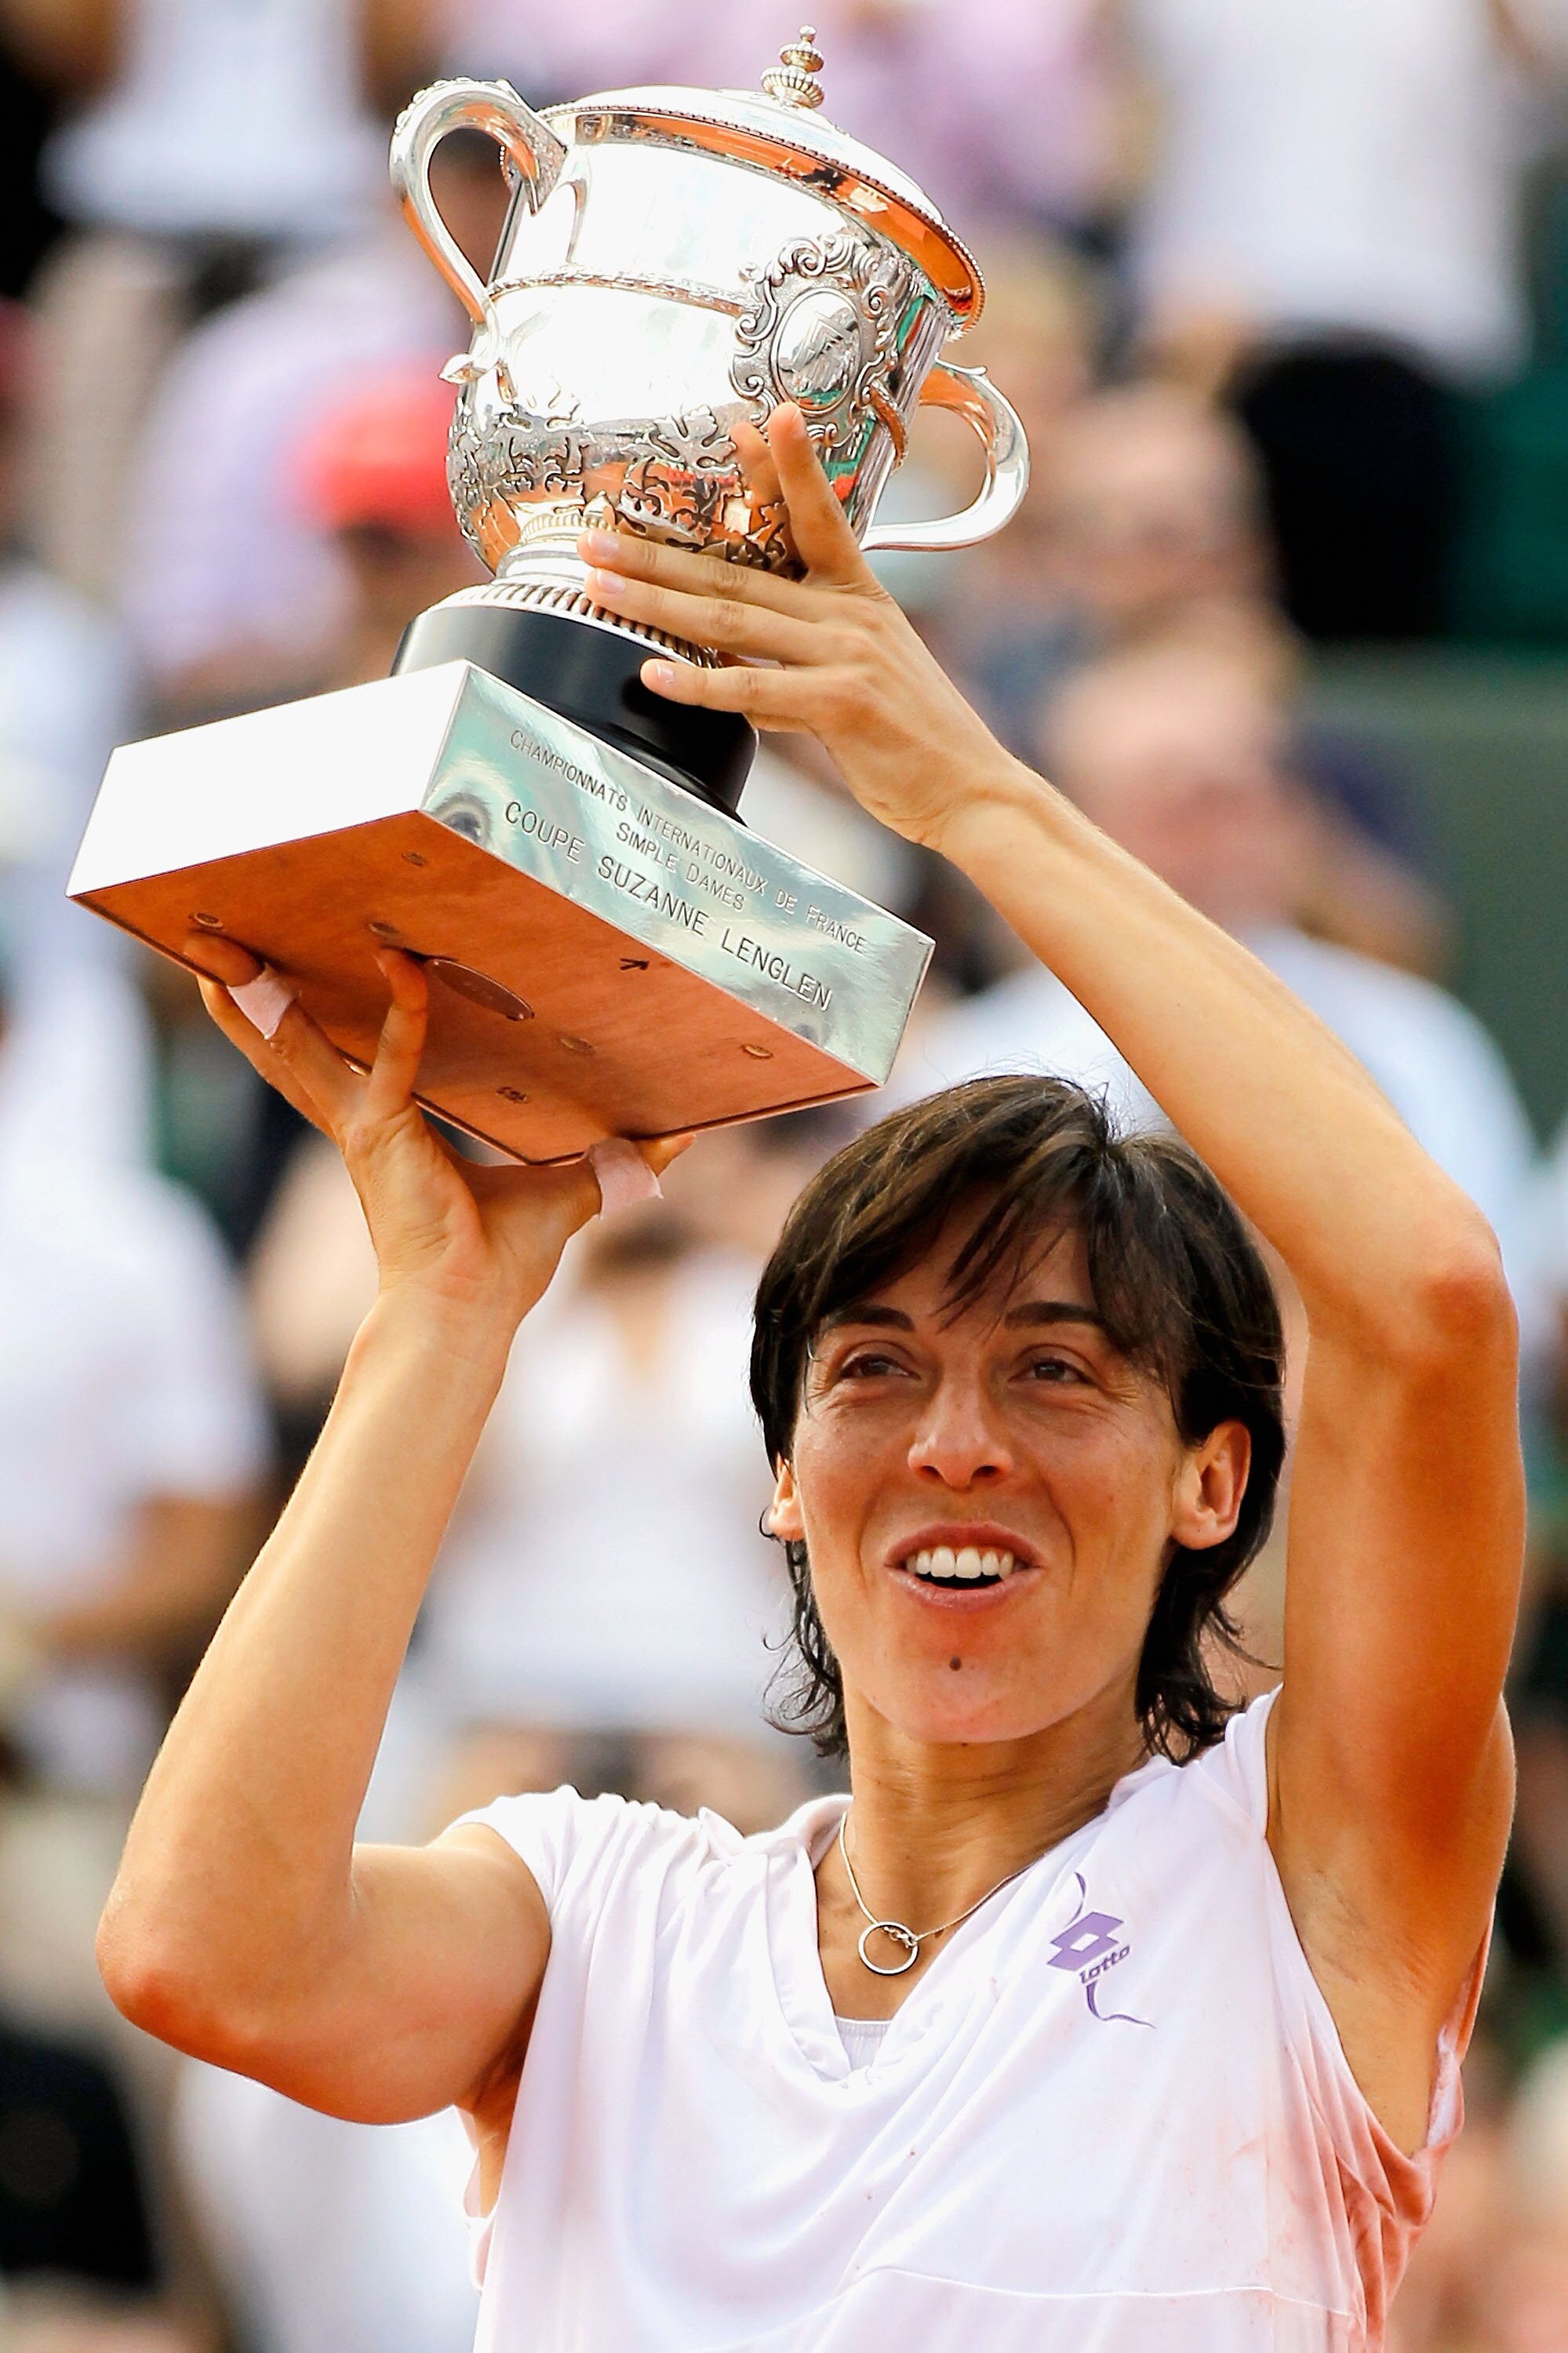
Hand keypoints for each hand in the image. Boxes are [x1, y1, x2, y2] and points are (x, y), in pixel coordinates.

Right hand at [187, 938, 687, 1331]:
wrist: (471, 1313)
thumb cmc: (502, 1263)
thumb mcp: (570, 1189)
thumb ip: (619, 1157)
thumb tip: (681, 1136)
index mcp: (388, 1131)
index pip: (351, 1057)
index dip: (337, 1011)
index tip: (334, 960)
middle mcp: (363, 1123)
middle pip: (293, 1048)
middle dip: (251, 1000)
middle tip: (214, 946)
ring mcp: (366, 1129)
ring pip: (301, 1051)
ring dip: (262, 1004)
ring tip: (219, 953)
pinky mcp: (384, 1137)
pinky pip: (394, 1062)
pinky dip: (403, 1015)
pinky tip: (403, 968)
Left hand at [576, 403, 1027, 857]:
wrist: (970, 791)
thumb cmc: (913, 740)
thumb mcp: (861, 679)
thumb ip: (797, 666)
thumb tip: (737, 676)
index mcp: (860, 596)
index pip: (817, 516)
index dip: (785, 467)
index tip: (752, 421)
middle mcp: (852, 614)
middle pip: (736, 573)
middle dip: (658, 553)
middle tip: (596, 537)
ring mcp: (846, 655)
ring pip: (732, 621)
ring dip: (656, 602)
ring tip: (600, 587)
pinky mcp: (841, 704)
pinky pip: (752, 689)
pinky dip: (697, 684)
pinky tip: (652, 673)